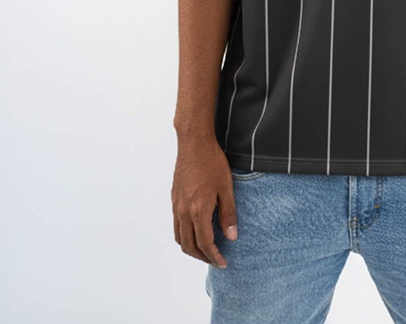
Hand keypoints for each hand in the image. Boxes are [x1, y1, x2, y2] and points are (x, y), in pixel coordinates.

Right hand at [171, 137, 238, 267]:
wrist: (194, 143)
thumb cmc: (213, 162)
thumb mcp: (227, 187)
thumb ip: (228, 214)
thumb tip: (232, 237)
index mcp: (198, 210)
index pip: (205, 243)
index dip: (214, 256)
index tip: (224, 262)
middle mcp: (183, 211)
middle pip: (189, 246)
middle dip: (203, 257)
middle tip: (216, 259)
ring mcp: (176, 205)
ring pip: (179, 238)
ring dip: (192, 248)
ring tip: (207, 249)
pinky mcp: (174, 199)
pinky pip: (176, 226)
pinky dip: (185, 236)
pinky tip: (196, 231)